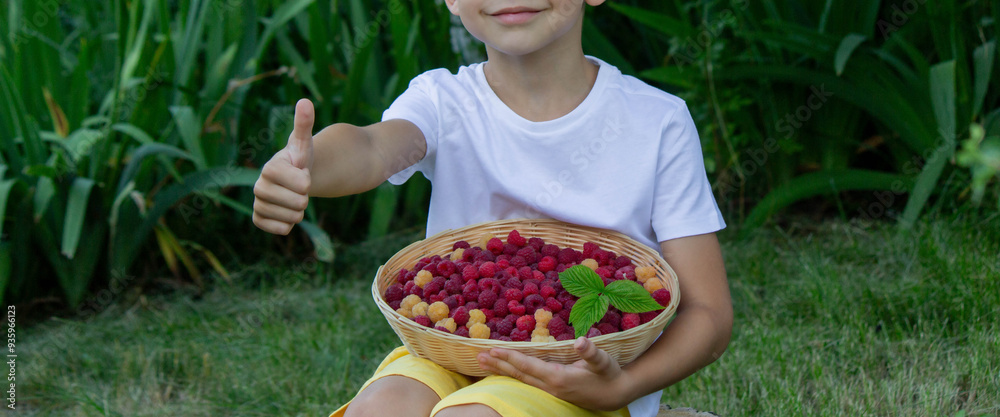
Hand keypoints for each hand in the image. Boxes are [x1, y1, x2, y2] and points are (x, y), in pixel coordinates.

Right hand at [252, 99, 314, 234]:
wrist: (293, 178)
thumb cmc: (300, 159)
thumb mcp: (304, 142)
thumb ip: (304, 124)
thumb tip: (305, 101)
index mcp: (269, 168)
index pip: (295, 183)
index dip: (304, 181)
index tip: (305, 175)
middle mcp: (258, 186)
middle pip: (295, 203)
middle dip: (305, 198)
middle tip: (302, 190)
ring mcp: (257, 203)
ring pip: (289, 218)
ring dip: (299, 211)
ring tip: (295, 199)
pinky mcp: (258, 219)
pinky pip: (280, 229)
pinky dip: (289, 224)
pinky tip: (287, 213)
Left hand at [476, 337, 632, 410]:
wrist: (615, 394)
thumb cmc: (609, 375)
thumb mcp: (604, 362)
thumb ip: (591, 352)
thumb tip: (581, 341)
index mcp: (559, 378)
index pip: (529, 366)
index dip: (511, 357)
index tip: (494, 350)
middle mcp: (550, 386)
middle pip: (519, 374)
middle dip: (498, 364)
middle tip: (478, 355)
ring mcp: (549, 390)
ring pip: (520, 378)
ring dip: (501, 370)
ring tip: (482, 362)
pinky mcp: (551, 389)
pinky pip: (526, 380)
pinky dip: (512, 373)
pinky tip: (502, 369)